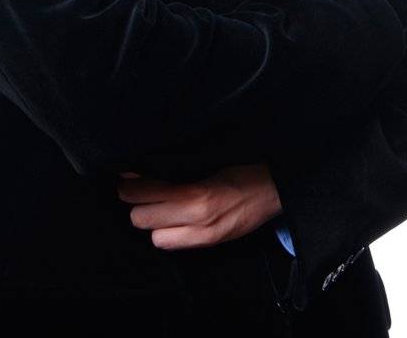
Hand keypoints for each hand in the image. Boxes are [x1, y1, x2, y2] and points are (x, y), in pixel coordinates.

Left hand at [116, 162, 283, 249]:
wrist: (279, 189)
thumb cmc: (247, 167)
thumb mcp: (211, 161)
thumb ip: (177, 169)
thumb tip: (141, 169)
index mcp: (199, 194)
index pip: (147, 194)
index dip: (131, 184)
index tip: (126, 175)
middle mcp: (198, 220)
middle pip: (142, 219)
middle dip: (138, 204)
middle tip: (138, 190)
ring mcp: (203, 237)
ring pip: (154, 238)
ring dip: (153, 222)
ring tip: (158, 206)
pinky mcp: (209, 245)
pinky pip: (172, 245)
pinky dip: (167, 232)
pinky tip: (174, 219)